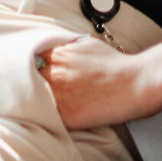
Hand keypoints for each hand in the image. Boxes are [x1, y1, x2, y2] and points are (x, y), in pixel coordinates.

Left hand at [35, 34, 161, 131]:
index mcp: (58, 56)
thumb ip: (65, 47)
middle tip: (31, 87)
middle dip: (28, 82)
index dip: (29, 65)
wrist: (134, 84)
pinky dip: (45, 115)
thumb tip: (51, 51)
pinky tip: (52, 113)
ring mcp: (58, 97)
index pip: (29, 59)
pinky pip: (45, 116)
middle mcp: (54, 75)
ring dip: (34, 100)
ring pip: (32, 99)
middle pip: (27, 79)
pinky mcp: (65, 116)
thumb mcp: (87, 44)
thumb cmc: (115, 64)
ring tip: (40, 101)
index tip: (29, 70)